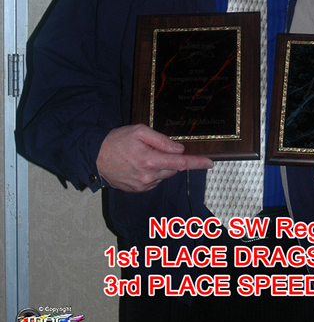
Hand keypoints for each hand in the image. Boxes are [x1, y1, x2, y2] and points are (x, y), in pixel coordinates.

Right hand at [96, 124, 213, 191]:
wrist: (95, 157)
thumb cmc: (117, 141)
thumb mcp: (139, 131)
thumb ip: (161, 140)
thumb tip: (178, 149)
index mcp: (150, 160)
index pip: (180, 164)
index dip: (197, 163)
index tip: (210, 163)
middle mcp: (148, 176)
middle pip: (172, 169)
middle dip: (171, 160)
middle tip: (155, 149)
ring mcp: (143, 185)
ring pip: (163, 176)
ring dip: (160, 166)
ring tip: (142, 156)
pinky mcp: (137, 190)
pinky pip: (153, 181)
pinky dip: (152, 173)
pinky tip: (139, 165)